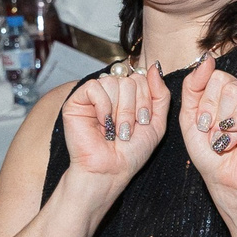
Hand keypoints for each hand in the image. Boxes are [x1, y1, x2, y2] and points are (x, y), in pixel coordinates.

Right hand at [60, 63, 169, 185]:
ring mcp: (94, 95)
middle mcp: (111, 92)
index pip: (142, 78)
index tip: (142, 123)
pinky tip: (102, 122)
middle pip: (130, 80)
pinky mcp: (76, 100)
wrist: (111, 170)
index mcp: (129, 94)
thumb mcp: (157, 122)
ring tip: (114, 130)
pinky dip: (103, 106)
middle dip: (133, 109)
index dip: (146, 101)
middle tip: (126, 130)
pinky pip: (95, 87)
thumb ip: (160, 94)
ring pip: (114, 82)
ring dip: (119, 111)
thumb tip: (154, 66)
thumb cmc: (131, 151)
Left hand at [176, 57, 236, 202]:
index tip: (203, 127)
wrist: (229, 185)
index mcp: (230, 93)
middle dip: (216, 115)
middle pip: (229, 84)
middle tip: (216, 138)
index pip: (215, 77)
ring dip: (229, 124)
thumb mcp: (191, 120)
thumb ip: (192, 88)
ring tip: (227, 144)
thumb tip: (207, 59)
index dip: (205, 103)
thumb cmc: (212, 157)